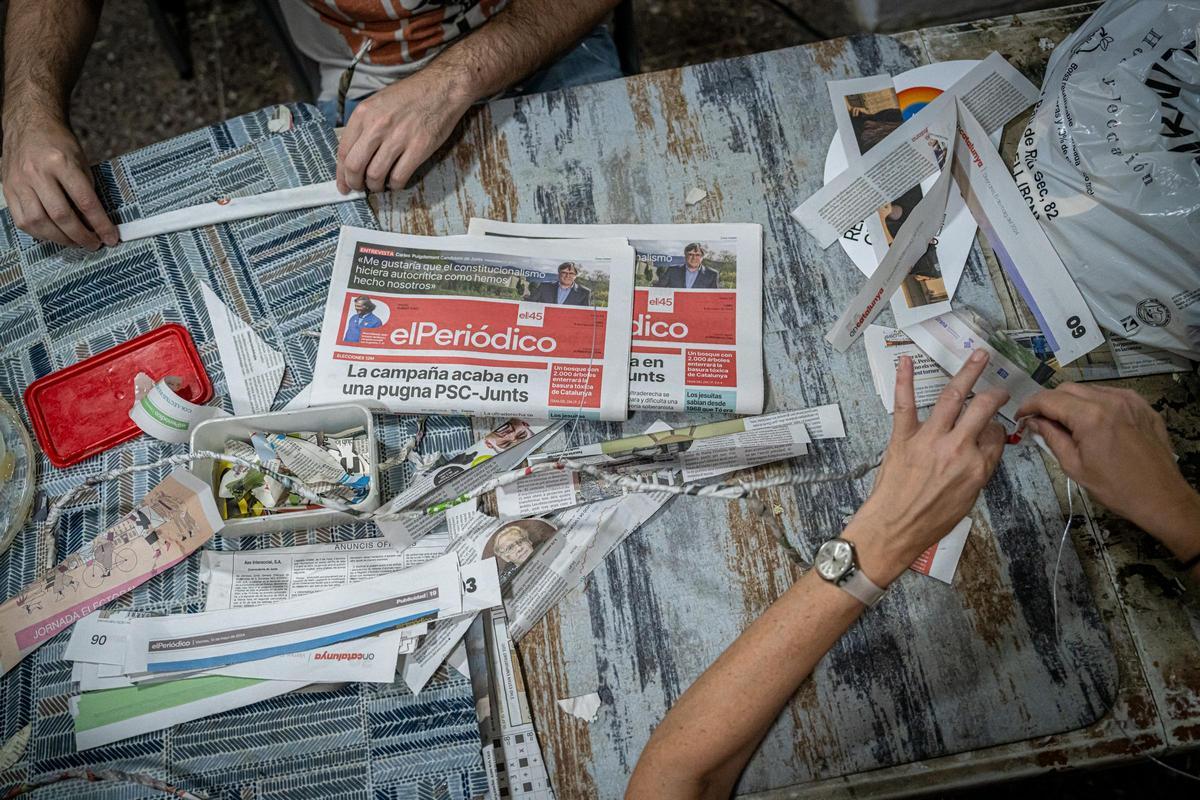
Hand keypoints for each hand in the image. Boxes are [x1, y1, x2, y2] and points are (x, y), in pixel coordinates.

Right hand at [1, 110, 117, 249]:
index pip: (85, 201)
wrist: (28, 124)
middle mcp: (37, 172)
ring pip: (39, 222)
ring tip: (76, 242)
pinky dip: (40, 233)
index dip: (100, 224)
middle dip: (81, 236)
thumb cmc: (57, 142)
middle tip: (94, 244)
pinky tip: (54, 235)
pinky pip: (22, 220)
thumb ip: (86, 189)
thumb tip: (95, 221)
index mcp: (60, 162)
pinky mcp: (8, 189)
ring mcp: (19, 182)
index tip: (110, 237)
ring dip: (61, 239)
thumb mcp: (80, 160)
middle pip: (61, 215)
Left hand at [336, 67, 473, 193]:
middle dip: (355, 183)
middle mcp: (377, 126)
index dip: (341, 173)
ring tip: (379, 185)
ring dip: (375, 186)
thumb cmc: (411, 95)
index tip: (343, 184)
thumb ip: (364, 126)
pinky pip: (399, 177)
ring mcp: (398, 138)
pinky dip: (395, 185)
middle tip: (360, 188)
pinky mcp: (418, 148)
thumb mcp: (378, 102)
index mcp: (364, 113)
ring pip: (375, 175)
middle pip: (355, 166)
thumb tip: (354, 154)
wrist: (442, 88)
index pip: (344, 151)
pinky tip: (396, 181)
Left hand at [846, 351, 1008, 584]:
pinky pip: (904, 403)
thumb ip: (979, 468)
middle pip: (983, 410)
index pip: (995, 436)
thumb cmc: (931, 520)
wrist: (895, 528)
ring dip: (968, 372)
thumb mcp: (968, 498)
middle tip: (999, 387)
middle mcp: (957, 448)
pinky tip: (904, 359)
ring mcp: (929, 439)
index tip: (992, 426)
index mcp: (977, 467)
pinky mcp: (903, 437)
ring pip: (953, 397)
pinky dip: (903, 379)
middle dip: (995, 395)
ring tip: (979, 355)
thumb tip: (984, 445)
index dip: (995, 429)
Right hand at [1018, 384, 1199, 558]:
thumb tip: (1033, 422)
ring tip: (1067, 423)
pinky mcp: (1142, 405)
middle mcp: (1110, 400)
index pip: (1048, 399)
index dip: (1029, 405)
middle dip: (1049, 401)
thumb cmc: (1115, 487)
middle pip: (1067, 388)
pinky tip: (1093, 421)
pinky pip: (1110, 394)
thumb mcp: (1074, 466)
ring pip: (1088, 389)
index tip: (1020, 416)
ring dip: (1072, 401)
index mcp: (1090, 416)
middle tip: (1040, 421)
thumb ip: (1051, 438)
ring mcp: (1129, 400)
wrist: (1161, 496)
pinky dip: (1095, 402)